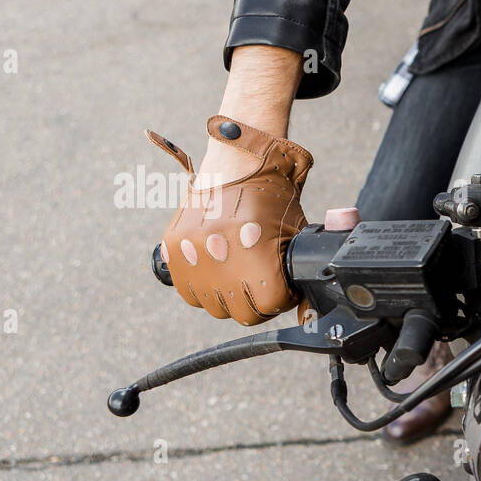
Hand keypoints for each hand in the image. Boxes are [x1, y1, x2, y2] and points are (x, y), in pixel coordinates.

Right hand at [147, 116, 312, 324]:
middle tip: (263, 286)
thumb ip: (301, 273)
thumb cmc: (274, 199)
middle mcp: (218, 254)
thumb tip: (308, 316)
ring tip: (241, 278)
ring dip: (230, 299)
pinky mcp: (172, 248)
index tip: (283, 288)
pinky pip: (188, 293)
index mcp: (254, 250)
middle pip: (242, 312)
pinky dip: (204, 291)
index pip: (270, 304)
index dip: (282, 299)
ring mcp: (192, 252)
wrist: (238, 164)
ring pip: (214, 307)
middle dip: (259, 303)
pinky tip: (219, 275)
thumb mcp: (298, 234)